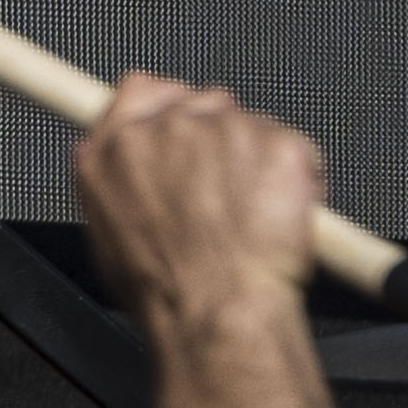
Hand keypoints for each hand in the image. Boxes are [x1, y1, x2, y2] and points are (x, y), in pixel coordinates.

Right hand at [76, 71, 327, 349]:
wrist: (217, 317)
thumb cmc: (168, 293)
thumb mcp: (109, 237)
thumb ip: (116, 182)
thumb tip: (132, 171)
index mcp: (116, 146)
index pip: (142, 89)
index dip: (171, 107)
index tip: (187, 128)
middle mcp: (163, 126)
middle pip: (204, 102)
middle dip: (221, 142)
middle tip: (229, 197)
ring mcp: (219, 128)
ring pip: (250, 126)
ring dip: (258, 163)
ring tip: (256, 221)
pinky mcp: (273, 142)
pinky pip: (295, 149)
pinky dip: (298, 180)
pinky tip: (284, 221)